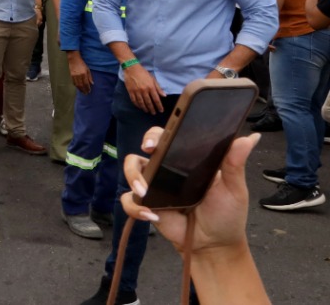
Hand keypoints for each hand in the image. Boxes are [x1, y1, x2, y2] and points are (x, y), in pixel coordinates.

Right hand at [67, 50, 92, 93]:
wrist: (74, 59)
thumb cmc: (82, 64)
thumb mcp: (88, 69)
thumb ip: (90, 77)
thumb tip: (92, 83)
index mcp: (84, 74)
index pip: (86, 83)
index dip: (88, 88)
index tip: (89, 91)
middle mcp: (79, 75)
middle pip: (81, 85)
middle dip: (84, 90)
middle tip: (86, 93)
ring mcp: (74, 76)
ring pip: (77, 85)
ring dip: (80, 89)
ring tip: (82, 92)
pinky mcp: (71, 75)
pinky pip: (74, 82)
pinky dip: (76, 86)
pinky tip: (78, 87)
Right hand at [122, 127, 258, 255]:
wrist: (216, 245)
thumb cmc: (226, 214)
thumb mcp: (234, 188)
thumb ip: (235, 163)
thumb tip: (252, 137)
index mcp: (185, 160)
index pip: (166, 138)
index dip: (157, 134)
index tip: (157, 140)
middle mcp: (166, 169)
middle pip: (144, 148)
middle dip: (143, 146)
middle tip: (149, 152)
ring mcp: (154, 187)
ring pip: (130, 170)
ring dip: (133, 177)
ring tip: (145, 191)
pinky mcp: (146, 205)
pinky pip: (129, 201)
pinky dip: (135, 207)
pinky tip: (152, 215)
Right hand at [123, 62, 165, 114]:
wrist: (131, 68)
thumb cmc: (143, 73)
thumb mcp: (153, 79)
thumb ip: (158, 88)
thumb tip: (164, 96)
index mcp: (151, 87)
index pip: (156, 99)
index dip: (159, 106)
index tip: (161, 111)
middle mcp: (144, 90)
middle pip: (149, 102)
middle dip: (152, 109)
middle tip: (154, 113)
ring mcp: (136, 91)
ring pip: (141, 103)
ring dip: (145, 108)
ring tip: (147, 111)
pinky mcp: (130, 91)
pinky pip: (134, 100)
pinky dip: (137, 105)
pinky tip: (139, 107)